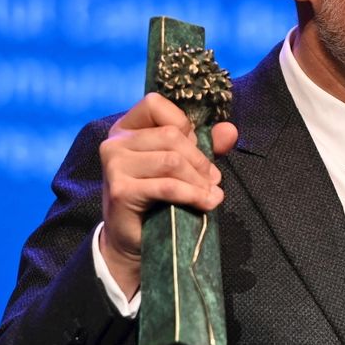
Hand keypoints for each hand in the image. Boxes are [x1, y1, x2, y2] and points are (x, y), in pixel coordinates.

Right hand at [98, 92, 238, 297]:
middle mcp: (115, 142)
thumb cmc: (157, 198)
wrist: (133, 239)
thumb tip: (230, 130)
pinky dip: (192, 195)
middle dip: (200, 160)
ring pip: (172, 161)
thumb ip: (204, 145)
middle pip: (171, 135)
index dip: (184, 124)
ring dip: (199, 180)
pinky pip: (167, 186)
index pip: (156, 104)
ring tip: (211, 194)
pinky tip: (205, 203)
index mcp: (127, 128)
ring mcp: (114, 165)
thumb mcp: (183, 165)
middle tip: (213, 181)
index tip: (196, 148)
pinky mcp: (121, 190)